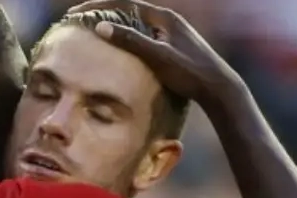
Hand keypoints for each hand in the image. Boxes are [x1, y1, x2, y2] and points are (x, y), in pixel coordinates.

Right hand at [66, 0, 241, 106]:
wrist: (219, 89)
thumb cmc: (190, 73)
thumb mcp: (158, 57)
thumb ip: (131, 42)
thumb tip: (101, 27)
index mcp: (164, 18)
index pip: (125, 3)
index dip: (99, 6)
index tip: (76, 13)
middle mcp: (168, 22)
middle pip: (129, 12)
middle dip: (103, 14)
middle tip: (79, 21)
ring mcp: (171, 35)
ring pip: (136, 26)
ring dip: (114, 28)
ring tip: (92, 35)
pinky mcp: (173, 48)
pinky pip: (143, 39)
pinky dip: (126, 41)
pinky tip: (118, 54)